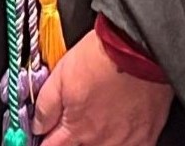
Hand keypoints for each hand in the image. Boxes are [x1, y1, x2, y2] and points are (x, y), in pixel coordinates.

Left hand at [33, 30, 173, 145]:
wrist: (140, 48)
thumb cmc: (103, 57)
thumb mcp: (61, 74)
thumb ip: (46, 105)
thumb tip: (38, 125)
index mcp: (76, 129)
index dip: (47, 140)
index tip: (50, 132)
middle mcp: (99, 141)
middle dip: (74, 139)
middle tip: (80, 119)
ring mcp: (125, 141)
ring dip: (98, 140)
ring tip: (103, 120)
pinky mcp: (146, 136)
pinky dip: (124, 141)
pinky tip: (122, 128)